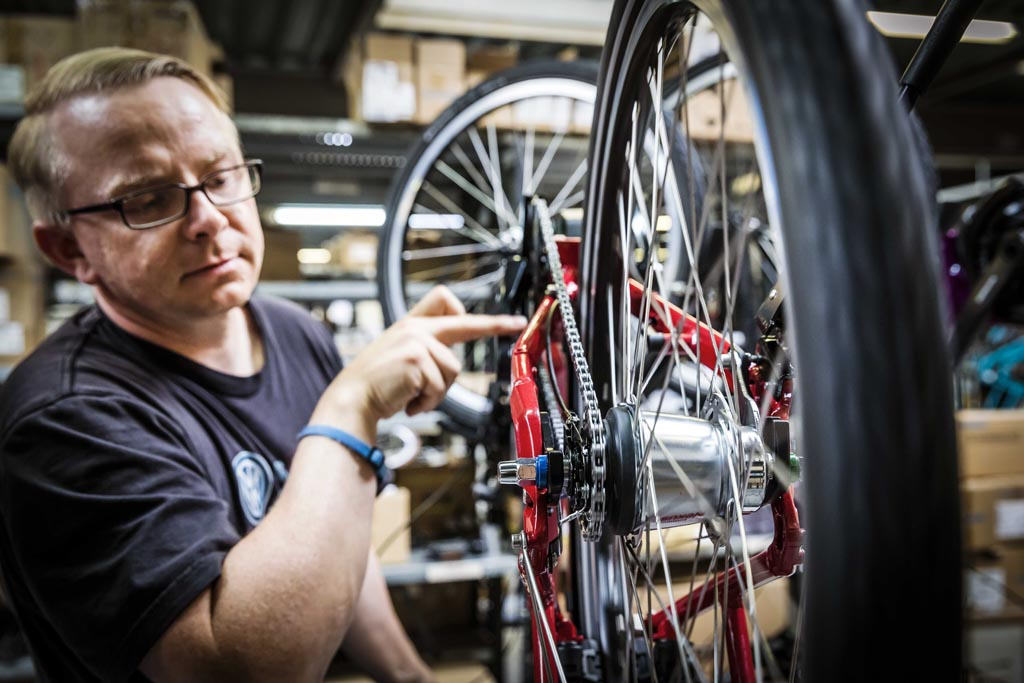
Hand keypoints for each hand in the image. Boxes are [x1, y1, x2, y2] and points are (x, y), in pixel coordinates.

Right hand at [318, 286, 526, 427]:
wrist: (353, 399)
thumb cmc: (376, 385)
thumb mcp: (400, 356)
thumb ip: (424, 349)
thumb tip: (452, 359)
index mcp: (411, 325)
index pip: (444, 301)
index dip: (468, 311)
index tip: (498, 318)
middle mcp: (415, 329)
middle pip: (464, 323)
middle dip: (495, 324)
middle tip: (517, 322)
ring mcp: (416, 342)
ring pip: (453, 370)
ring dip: (437, 391)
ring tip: (412, 395)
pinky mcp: (417, 359)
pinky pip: (440, 386)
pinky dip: (427, 401)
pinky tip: (407, 401)